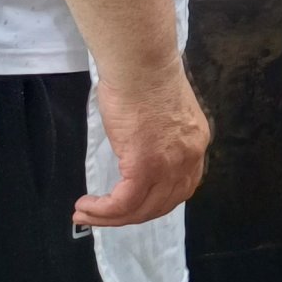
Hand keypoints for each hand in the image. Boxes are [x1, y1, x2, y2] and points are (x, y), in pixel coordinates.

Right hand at [76, 62, 210, 229]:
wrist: (140, 63)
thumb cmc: (144, 76)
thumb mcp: (162, 112)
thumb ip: (160, 136)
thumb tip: (141, 147)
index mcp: (195, 142)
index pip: (181, 187)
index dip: (154, 202)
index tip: (131, 204)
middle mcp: (188, 158)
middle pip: (162, 204)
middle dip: (130, 216)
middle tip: (103, 216)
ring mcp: (169, 164)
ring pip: (141, 209)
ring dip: (111, 218)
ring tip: (86, 214)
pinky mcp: (144, 165)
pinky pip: (123, 203)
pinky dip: (103, 211)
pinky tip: (87, 207)